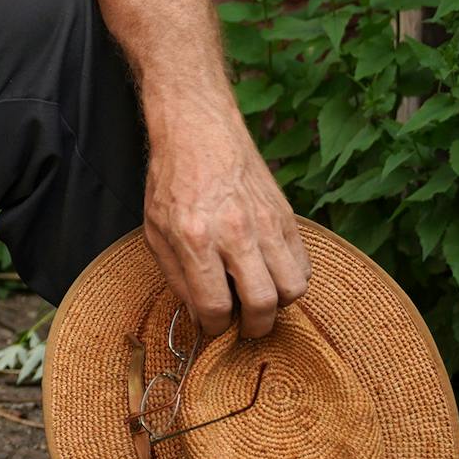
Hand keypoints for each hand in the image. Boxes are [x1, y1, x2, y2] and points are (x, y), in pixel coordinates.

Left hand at [143, 114, 310, 338]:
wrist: (198, 131)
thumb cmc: (172, 181)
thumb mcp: (154, 230)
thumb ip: (176, 277)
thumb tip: (200, 314)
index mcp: (194, 238)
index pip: (216, 306)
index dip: (215, 327)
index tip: (214, 326)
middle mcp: (234, 232)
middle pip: (263, 303)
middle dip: (254, 327)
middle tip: (244, 325)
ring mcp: (265, 222)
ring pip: (293, 286)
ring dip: (277, 303)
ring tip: (259, 296)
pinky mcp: (285, 214)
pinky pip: (304, 262)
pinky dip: (291, 277)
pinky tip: (270, 272)